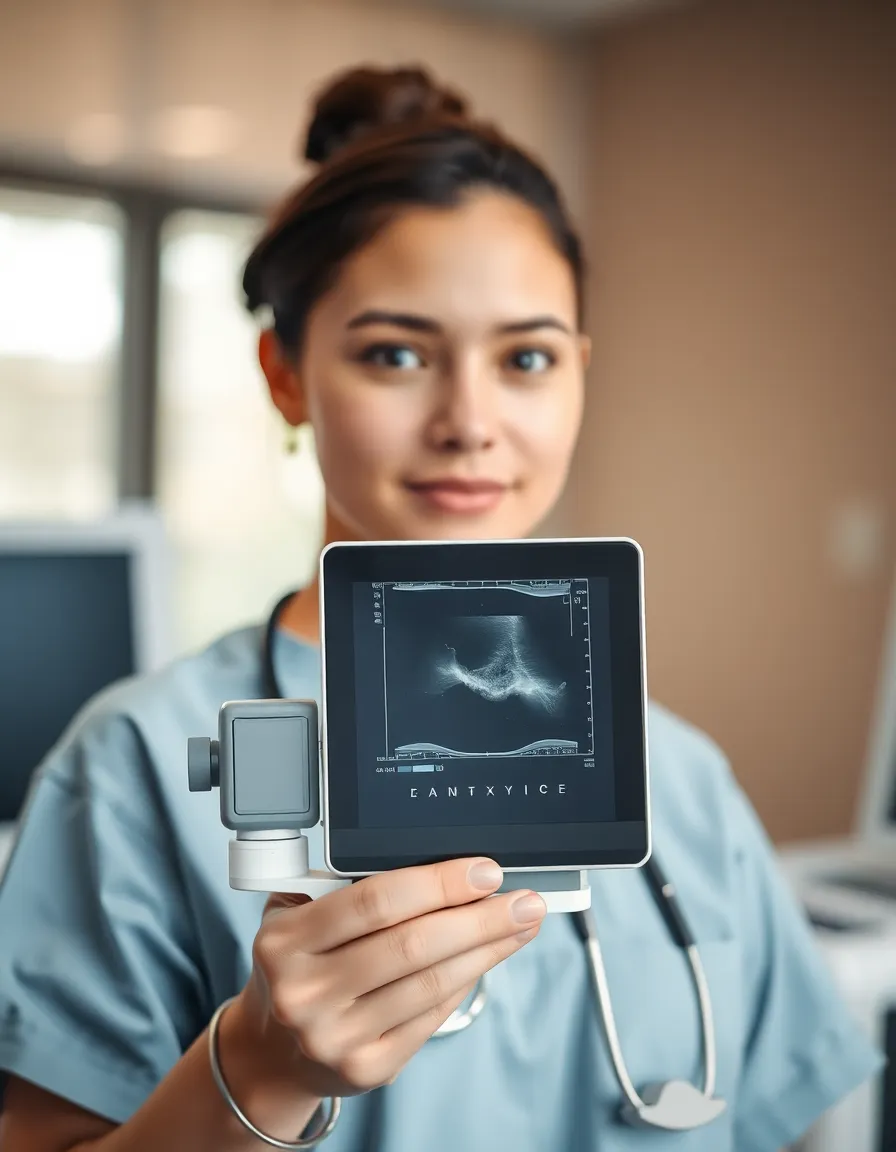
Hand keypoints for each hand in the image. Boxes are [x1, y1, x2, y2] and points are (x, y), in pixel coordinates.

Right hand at [236, 858, 545, 1098]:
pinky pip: (431, 1016)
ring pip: (430, 983)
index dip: (438, 883)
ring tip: (520, 925)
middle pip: (412, 945)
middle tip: (523, 900)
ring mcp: (334, 1036)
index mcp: (285, 941)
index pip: (374, 901)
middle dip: (479, 919)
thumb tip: (445, 866)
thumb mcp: (299, 913)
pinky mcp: (365, 1068)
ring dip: (486, 950)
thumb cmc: (301, 961)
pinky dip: (465, 981)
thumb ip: (347, 884)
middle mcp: (304, 992)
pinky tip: (488, 958)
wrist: (274, 1047)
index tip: (484, 871)